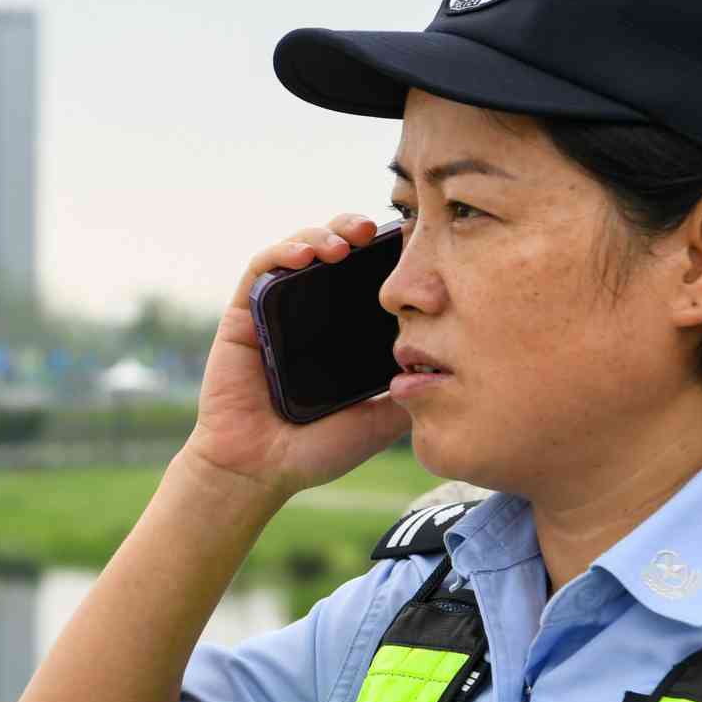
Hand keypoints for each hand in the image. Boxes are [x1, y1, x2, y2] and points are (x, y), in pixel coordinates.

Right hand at [183, 214, 410, 500]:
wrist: (260, 470)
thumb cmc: (316, 450)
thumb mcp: (381, 420)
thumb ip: (412, 393)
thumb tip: (457, 368)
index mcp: (343, 334)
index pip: (367, 278)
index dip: (386, 254)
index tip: (411, 244)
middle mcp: (311, 315)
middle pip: (335, 252)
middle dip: (354, 230)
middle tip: (374, 230)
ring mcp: (276, 312)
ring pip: (299, 250)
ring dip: (321, 234)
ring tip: (344, 243)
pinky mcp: (243, 313)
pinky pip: (259, 269)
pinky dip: (281, 251)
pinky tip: (304, 255)